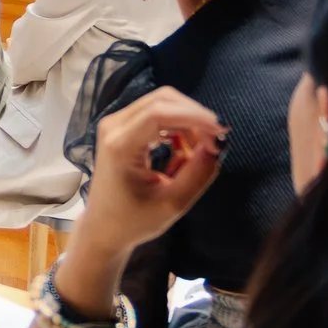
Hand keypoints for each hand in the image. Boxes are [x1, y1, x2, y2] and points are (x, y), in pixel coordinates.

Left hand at [78, 87, 225, 256]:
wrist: (104, 227)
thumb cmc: (135, 219)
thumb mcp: (174, 203)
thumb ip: (199, 173)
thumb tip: (218, 144)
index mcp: (120, 145)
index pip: (159, 113)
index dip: (194, 116)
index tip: (222, 130)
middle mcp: (113, 126)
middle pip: (162, 100)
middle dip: (195, 116)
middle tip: (215, 143)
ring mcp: (114, 123)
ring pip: (161, 104)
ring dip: (187, 123)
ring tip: (198, 155)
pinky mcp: (121, 126)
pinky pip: (156, 113)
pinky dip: (177, 127)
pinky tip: (183, 152)